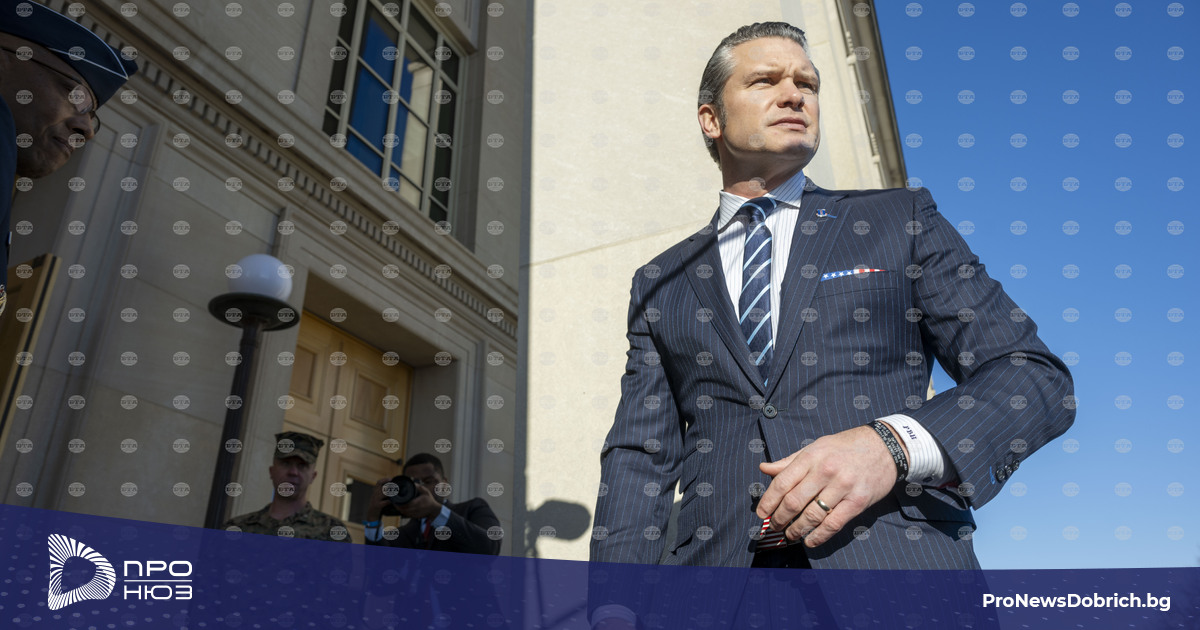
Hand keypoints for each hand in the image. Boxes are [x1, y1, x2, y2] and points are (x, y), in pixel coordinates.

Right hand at [366, 477, 391, 520]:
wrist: (371, 515)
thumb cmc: (377, 506)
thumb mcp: (378, 498)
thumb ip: (383, 493)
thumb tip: (392, 488)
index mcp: (375, 492)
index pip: (378, 482)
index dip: (384, 480)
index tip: (391, 479)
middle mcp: (374, 495)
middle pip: (382, 487)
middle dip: (389, 486)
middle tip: (395, 486)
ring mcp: (375, 500)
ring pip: (383, 493)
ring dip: (390, 493)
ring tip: (395, 493)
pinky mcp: (377, 506)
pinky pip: (384, 502)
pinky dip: (389, 501)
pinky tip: (392, 502)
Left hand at [396, 482, 441, 519]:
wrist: (434, 509)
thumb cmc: (429, 499)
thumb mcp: (425, 491)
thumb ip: (419, 487)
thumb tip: (412, 483)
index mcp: (417, 503)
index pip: (405, 504)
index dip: (398, 503)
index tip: (395, 500)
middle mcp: (415, 509)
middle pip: (403, 509)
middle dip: (397, 506)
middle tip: (394, 502)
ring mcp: (415, 514)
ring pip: (404, 513)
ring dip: (399, 509)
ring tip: (396, 505)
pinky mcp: (415, 516)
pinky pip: (406, 515)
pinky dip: (403, 512)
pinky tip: (401, 508)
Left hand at [755, 424, 906, 546]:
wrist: (885, 446)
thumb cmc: (846, 447)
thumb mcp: (816, 447)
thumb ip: (790, 461)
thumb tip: (764, 468)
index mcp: (811, 457)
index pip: (782, 483)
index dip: (768, 501)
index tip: (761, 513)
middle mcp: (826, 471)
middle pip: (794, 502)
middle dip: (780, 518)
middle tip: (774, 527)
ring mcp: (843, 486)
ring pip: (812, 516)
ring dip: (797, 530)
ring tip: (789, 534)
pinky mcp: (858, 501)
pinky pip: (834, 524)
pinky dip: (819, 536)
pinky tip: (810, 541)